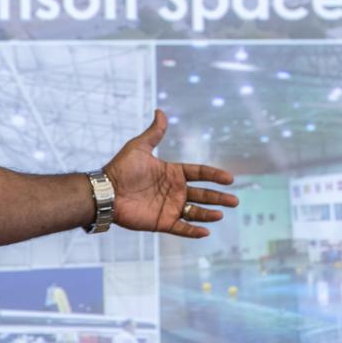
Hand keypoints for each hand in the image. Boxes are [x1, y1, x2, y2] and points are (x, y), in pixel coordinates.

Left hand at [103, 109, 237, 237]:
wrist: (106, 191)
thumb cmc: (121, 168)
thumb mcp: (140, 147)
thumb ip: (155, 133)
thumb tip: (160, 111)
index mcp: (172, 173)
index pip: (199, 173)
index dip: (215, 175)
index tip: (230, 178)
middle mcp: (174, 190)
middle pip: (202, 194)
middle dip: (219, 197)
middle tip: (235, 201)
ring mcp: (169, 207)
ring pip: (195, 211)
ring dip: (208, 214)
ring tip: (221, 214)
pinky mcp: (161, 222)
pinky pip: (181, 228)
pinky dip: (193, 231)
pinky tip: (205, 232)